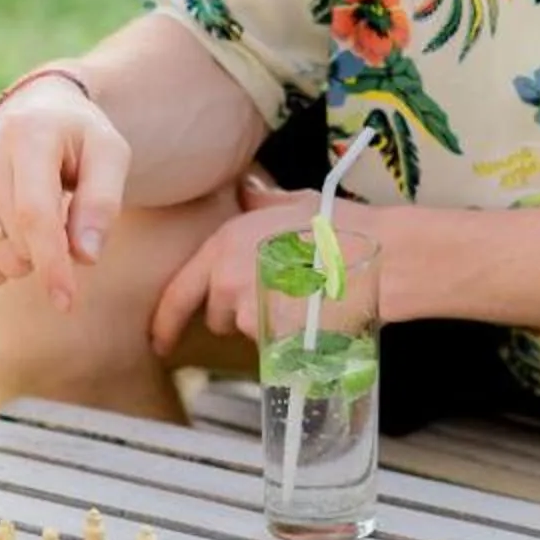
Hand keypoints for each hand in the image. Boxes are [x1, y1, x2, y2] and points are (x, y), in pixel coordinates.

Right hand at [0, 74, 130, 313]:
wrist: (37, 115)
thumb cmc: (80, 143)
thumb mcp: (110, 157)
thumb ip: (103, 204)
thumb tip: (85, 257)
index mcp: (29, 134)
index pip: (35, 213)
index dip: (51, 262)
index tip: (66, 301)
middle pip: (18, 241)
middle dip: (52, 253)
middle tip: (68, 223)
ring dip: (27, 257)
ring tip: (39, 222)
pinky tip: (13, 237)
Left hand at [147, 189, 325, 357]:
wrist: (380, 256)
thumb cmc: (342, 228)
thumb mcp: (295, 202)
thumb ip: (261, 203)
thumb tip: (247, 191)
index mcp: (224, 246)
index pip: (178, 294)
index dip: (165, 322)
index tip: (159, 341)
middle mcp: (227, 280)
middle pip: (216, 317)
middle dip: (237, 313)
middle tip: (277, 294)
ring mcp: (250, 312)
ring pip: (247, 333)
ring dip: (265, 325)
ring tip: (303, 300)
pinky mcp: (275, 338)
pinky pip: (272, 349)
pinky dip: (287, 341)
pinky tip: (311, 317)